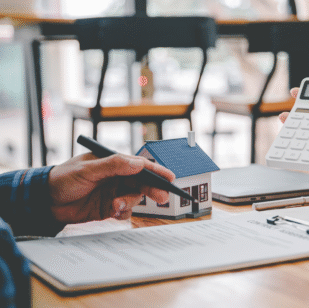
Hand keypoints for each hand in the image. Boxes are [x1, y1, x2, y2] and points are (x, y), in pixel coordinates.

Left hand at [48, 153, 174, 222]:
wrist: (44, 202)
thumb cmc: (63, 179)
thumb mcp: (88, 170)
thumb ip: (113, 165)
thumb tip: (137, 163)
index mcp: (113, 163)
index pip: (139, 165)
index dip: (156, 171)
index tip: (170, 177)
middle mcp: (116, 177)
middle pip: (142, 182)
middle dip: (152, 190)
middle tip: (162, 197)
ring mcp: (113, 192)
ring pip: (134, 198)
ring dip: (130, 203)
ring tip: (116, 206)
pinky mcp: (109, 208)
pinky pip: (124, 211)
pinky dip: (122, 213)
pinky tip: (113, 212)